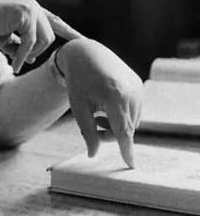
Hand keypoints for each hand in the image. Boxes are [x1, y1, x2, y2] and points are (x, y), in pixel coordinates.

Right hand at [0, 0, 81, 72]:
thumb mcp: (6, 38)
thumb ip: (20, 45)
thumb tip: (31, 59)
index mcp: (29, 9)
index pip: (53, 21)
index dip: (68, 31)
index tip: (82, 40)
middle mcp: (32, 5)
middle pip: (49, 36)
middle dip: (36, 52)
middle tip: (19, 61)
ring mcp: (30, 7)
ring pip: (45, 40)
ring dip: (29, 54)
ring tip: (15, 61)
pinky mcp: (26, 12)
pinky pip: (32, 41)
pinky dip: (22, 55)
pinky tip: (14, 63)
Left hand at [57, 38, 142, 166]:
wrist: (85, 52)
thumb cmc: (78, 80)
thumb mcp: (78, 106)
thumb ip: (87, 131)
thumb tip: (93, 154)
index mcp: (114, 96)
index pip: (123, 130)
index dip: (126, 149)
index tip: (131, 165)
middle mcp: (130, 91)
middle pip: (127, 128)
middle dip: (112, 134)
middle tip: (95, 127)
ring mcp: (137, 87)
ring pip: (133, 120)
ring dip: (117, 124)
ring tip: (99, 114)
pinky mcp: (139, 84)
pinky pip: (135, 110)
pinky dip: (123, 114)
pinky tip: (108, 105)